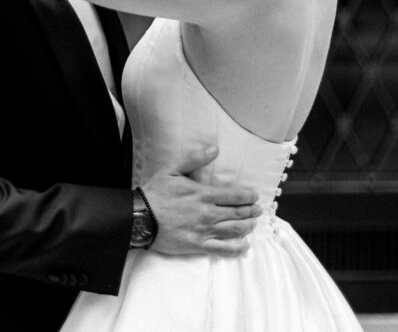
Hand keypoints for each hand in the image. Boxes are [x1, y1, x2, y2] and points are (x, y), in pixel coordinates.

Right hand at [141, 146, 261, 256]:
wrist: (140, 217)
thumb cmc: (156, 193)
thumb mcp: (173, 170)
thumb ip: (194, 158)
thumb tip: (215, 149)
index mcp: (203, 194)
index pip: (234, 195)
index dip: (248, 196)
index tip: (255, 196)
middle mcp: (208, 213)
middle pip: (238, 213)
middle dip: (251, 212)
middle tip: (258, 210)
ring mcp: (204, 230)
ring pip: (234, 230)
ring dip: (247, 227)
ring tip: (252, 224)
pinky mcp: (197, 245)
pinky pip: (222, 249)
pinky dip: (236, 248)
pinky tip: (244, 246)